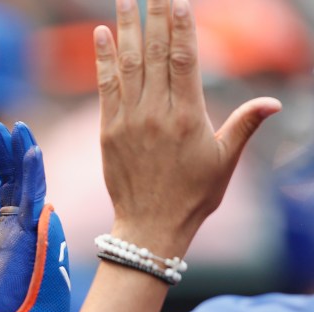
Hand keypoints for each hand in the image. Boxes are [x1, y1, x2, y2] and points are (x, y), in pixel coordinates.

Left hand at [0, 120, 69, 311]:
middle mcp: (12, 230)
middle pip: (12, 179)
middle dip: (5, 151)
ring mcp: (25, 233)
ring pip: (28, 184)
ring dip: (21, 155)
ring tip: (12, 128)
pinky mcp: (34, 240)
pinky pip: (37, 201)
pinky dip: (34, 177)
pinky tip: (29, 152)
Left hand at [97, 0, 279, 255]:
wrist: (150, 226)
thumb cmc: (193, 196)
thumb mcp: (224, 161)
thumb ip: (244, 126)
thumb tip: (272, 102)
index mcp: (188, 117)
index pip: (183, 59)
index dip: (180, 26)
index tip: (178, 0)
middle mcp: (156, 114)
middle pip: (153, 54)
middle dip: (153, 16)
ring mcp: (129, 121)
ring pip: (127, 65)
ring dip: (124, 29)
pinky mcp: (109, 132)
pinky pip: (106, 87)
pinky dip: (104, 60)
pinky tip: (101, 34)